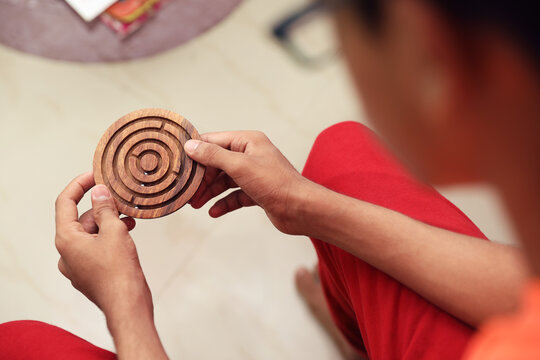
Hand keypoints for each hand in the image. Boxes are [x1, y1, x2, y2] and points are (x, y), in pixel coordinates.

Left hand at [54, 172, 152, 320]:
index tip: (93, 175)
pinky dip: (109, 237)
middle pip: (80, 219)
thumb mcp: (114, 231)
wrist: (127, 305)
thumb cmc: (118, 272)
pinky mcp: (90, 273)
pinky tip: (127, 233)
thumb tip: (98, 192)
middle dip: (101, 207)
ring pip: (90, 234)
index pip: (65, 203)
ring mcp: (77, 265)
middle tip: (120, 197)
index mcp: (66, 239)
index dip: (79, 185)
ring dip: (108, 222)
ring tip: (129, 217)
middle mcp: (67, 252)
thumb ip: (105, 208)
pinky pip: (96, 248)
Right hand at [184, 131, 312, 233]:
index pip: (214, 141)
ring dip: (210, 191)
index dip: (196, 151)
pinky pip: (234, 195)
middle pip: (217, 162)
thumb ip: (214, 156)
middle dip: (202, 177)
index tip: (178, 163)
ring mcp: (254, 174)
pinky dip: (224, 203)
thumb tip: (191, 146)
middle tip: (187, 191)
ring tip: (196, 204)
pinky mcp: (257, 192)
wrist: (301, 209)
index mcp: (248, 141)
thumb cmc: (276, 183)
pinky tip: (214, 212)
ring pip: (224, 180)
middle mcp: (251, 155)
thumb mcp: (240, 166)